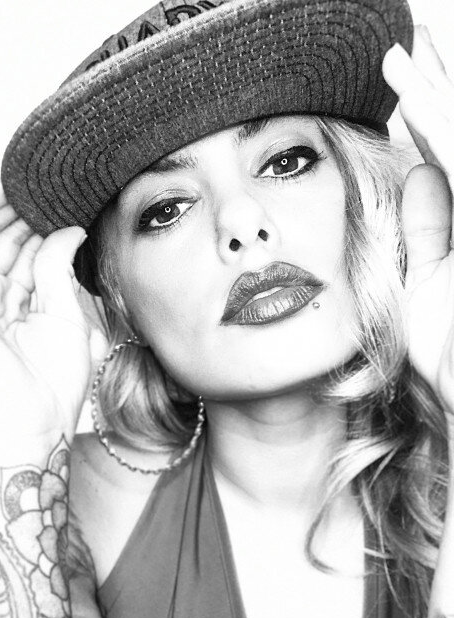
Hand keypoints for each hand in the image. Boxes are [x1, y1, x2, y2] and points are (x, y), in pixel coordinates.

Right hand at [0, 181, 101, 445]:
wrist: (36, 424)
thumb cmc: (54, 383)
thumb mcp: (67, 315)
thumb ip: (58, 270)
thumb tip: (67, 230)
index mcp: (13, 305)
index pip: (19, 251)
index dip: (37, 222)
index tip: (62, 199)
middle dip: (21, 210)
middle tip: (49, 185)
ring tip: (28, 183)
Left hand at [383, 26, 453, 413]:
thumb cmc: (449, 353)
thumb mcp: (428, 281)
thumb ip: (428, 227)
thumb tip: (418, 171)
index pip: (447, 147)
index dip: (427, 105)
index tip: (400, 70)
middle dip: (439, 72)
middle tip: (415, 27)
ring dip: (437, 80)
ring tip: (411, 37)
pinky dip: (436, 126)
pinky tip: (409, 93)